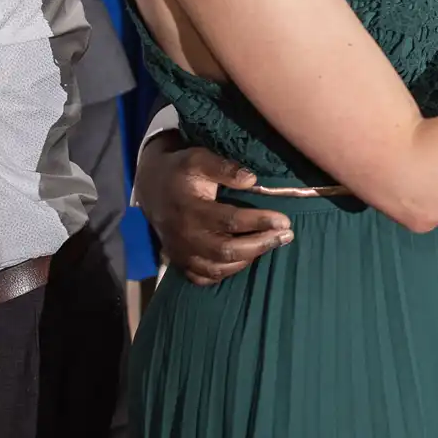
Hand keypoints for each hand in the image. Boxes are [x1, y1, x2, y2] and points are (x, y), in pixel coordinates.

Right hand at [136, 134, 292, 286]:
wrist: (151, 186)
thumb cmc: (181, 171)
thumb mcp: (198, 159)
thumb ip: (224, 168)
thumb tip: (252, 180)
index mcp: (189, 209)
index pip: (229, 221)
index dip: (259, 222)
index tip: (284, 220)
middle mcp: (184, 236)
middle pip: (226, 250)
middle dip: (260, 244)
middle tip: (286, 236)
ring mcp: (181, 252)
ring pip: (217, 268)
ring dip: (248, 259)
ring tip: (271, 243)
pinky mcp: (179, 262)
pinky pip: (204, 278)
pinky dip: (226, 273)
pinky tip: (244, 259)